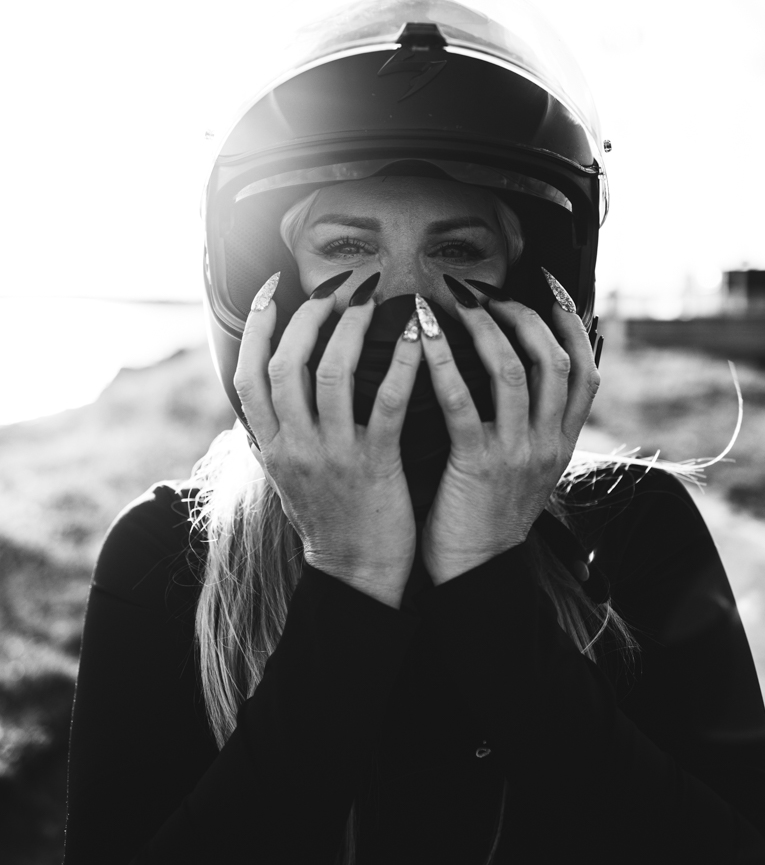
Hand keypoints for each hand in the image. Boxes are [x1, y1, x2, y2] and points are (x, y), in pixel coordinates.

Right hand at [233, 278, 422, 608]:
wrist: (357, 574)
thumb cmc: (327, 518)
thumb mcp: (286, 476)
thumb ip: (275, 433)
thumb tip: (262, 391)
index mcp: (270, 446)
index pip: (247, 376)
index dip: (258, 328)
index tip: (272, 289)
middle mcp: (294, 447)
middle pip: (286, 365)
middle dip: (309, 317)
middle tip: (336, 290)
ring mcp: (333, 456)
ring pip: (332, 375)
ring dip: (351, 330)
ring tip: (370, 301)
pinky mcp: (375, 465)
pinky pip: (388, 403)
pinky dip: (403, 364)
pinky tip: (418, 337)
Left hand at [418, 290, 600, 584]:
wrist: (473, 574)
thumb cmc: (486, 515)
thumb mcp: (525, 469)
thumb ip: (527, 426)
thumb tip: (515, 375)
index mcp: (563, 443)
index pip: (586, 371)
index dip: (572, 324)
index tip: (551, 287)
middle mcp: (548, 443)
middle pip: (555, 360)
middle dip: (523, 315)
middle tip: (486, 293)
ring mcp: (517, 454)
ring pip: (516, 372)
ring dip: (486, 328)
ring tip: (455, 301)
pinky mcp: (478, 465)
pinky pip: (463, 401)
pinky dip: (442, 361)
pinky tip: (421, 335)